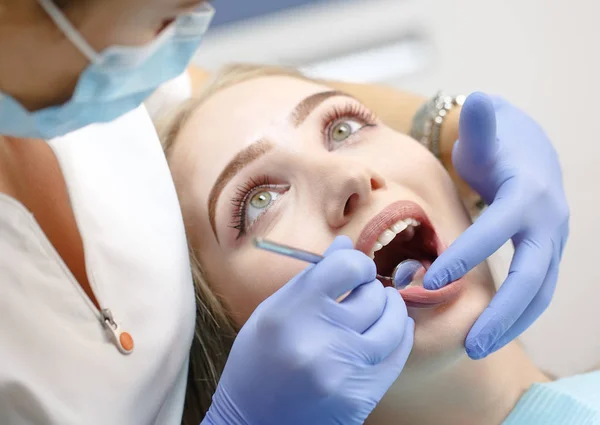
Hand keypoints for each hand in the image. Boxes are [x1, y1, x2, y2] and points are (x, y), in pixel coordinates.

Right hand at [203, 236, 413, 424]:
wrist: (254, 424)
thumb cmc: (257, 363)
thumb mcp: (272, 312)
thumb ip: (311, 279)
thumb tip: (346, 245)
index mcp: (290, 313)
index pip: (345, 267)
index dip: (356, 263)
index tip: (354, 269)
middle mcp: (318, 340)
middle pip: (372, 295)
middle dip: (370, 288)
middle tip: (362, 291)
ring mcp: (343, 371)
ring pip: (393, 323)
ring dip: (391, 308)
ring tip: (382, 306)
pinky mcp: (361, 395)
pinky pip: (397, 354)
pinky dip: (400, 335)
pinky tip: (392, 328)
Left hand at [424, 92, 568, 358]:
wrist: (531, 149)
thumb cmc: (498, 141)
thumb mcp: (488, 128)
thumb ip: (482, 121)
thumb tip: (478, 100)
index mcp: (528, 193)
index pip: (497, 230)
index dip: (467, 254)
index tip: (432, 281)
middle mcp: (547, 221)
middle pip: (532, 275)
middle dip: (503, 312)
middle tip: (470, 344)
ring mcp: (552, 241)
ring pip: (540, 292)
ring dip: (512, 324)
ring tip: (477, 349)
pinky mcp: (545, 253)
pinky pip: (537, 291)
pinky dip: (518, 315)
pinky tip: (491, 333)